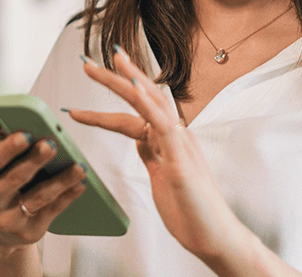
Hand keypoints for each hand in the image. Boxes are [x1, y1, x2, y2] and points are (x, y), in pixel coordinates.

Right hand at [0, 131, 86, 251]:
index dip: (7, 148)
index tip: (25, 134)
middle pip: (15, 178)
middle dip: (35, 160)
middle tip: (52, 144)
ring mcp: (6, 219)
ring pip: (38, 196)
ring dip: (60, 180)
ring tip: (78, 166)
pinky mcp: (28, 231)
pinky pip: (52, 210)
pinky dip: (68, 196)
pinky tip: (81, 183)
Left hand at [69, 47, 236, 262]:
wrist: (215, 238)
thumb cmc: (191, 211)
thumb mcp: (162, 176)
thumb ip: (151, 155)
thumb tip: (139, 139)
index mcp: (169, 139)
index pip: (136, 109)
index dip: (115, 94)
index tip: (95, 75)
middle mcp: (176, 135)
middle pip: (142, 97)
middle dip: (114, 77)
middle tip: (86, 62)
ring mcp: (180, 145)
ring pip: (151, 102)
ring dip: (126, 80)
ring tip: (104, 63)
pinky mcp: (181, 159)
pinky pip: (162, 124)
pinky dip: (147, 103)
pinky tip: (133, 87)